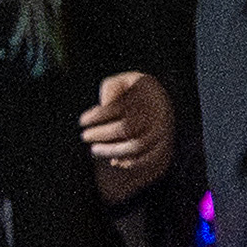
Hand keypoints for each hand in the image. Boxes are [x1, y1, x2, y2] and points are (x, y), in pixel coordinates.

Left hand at [80, 69, 177, 200]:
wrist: (156, 102)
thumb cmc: (129, 92)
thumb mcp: (119, 83)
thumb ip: (111, 89)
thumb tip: (105, 105)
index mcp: (147, 90)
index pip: (119, 107)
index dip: (98, 116)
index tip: (82, 121)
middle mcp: (158, 109)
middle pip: (127, 128)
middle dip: (102, 134)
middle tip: (84, 136)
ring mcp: (163, 128)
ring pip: (137, 146)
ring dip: (112, 150)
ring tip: (94, 149)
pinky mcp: (164, 145)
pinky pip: (148, 159)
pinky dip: (129, 162)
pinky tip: (114, 161)